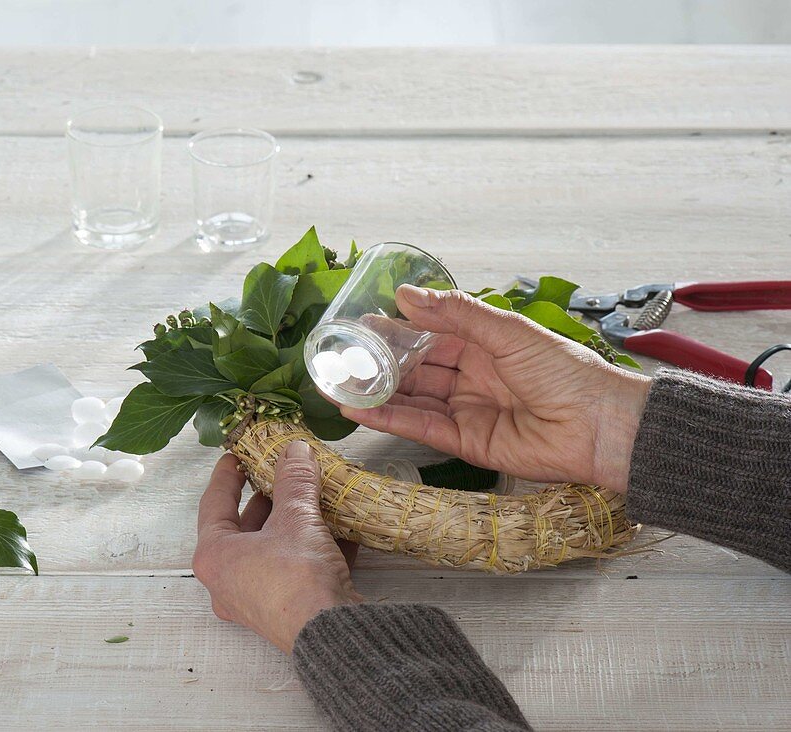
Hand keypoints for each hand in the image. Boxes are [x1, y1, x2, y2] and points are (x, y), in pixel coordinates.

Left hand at [192, 442, 362, 653]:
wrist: (331, 634)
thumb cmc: (297, 577)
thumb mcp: (296, 518)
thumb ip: (294, 480)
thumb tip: (295, 450)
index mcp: (215, 557)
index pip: (214, 504)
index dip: (227, 475)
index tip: (236, 456)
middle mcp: (227, 582)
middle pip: (243, 528)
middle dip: (267, 499)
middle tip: (280, 474)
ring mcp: (254, 600)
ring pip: (270, 549)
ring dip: (291, 522)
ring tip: (311, 496)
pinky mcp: (284, 611)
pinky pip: (292, 570)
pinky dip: (310, 547)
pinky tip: (338, 529)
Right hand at [340, 286, 650, 492]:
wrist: (600, 427)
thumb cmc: (568, 374)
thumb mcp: (508, 332)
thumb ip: (457, 314)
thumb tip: (409, 295)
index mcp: (485, 344)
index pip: (430, 334)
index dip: (397, 329)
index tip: (361, 323)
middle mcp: (473, 376)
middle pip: (416, 367)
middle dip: (379, 362)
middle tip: (340, 356)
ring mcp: (468, 410)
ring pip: (412, 398)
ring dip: (377, 391)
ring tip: (338, 383)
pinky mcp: (466, 443)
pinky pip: (421, 428)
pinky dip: (390, 419)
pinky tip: (362, 409)